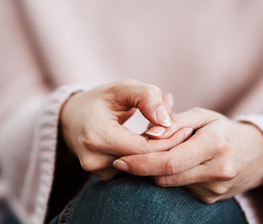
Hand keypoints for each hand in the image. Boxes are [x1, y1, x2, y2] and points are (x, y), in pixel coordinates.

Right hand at [60, 80, 191, 180]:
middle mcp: (96, 160)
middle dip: (167, 147)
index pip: (145, 149)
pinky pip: (133, 170)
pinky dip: (145, 157)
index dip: (169, 140)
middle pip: (145, 162)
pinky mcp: (103, 177)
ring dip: (157, 152)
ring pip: (141, 168)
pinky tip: (151, 142)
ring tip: (167, 133)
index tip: (186, 129)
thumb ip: (146, 97)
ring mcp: (98, 172)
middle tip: (184, 131)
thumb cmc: (99, 100)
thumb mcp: (122, 88)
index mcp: (98, 136)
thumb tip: (167, 121)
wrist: (72, 119)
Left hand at [113, 107, 262, 202]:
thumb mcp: (202, 116)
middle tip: (126, 160)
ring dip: (157, 172)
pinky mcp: (210, 198)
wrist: (254, 154)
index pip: (170, 162)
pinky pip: (180, 189)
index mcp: (215, 144)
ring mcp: (214, 189)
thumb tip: (149, 135)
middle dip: (143, 169)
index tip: (120, 161)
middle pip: (166, 177)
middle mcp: (217, 170)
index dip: (141, 163)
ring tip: (161, 155)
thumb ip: (175, 121)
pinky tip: (178, 165)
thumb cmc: (223, 129)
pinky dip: (171, 178)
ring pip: (170, 184)